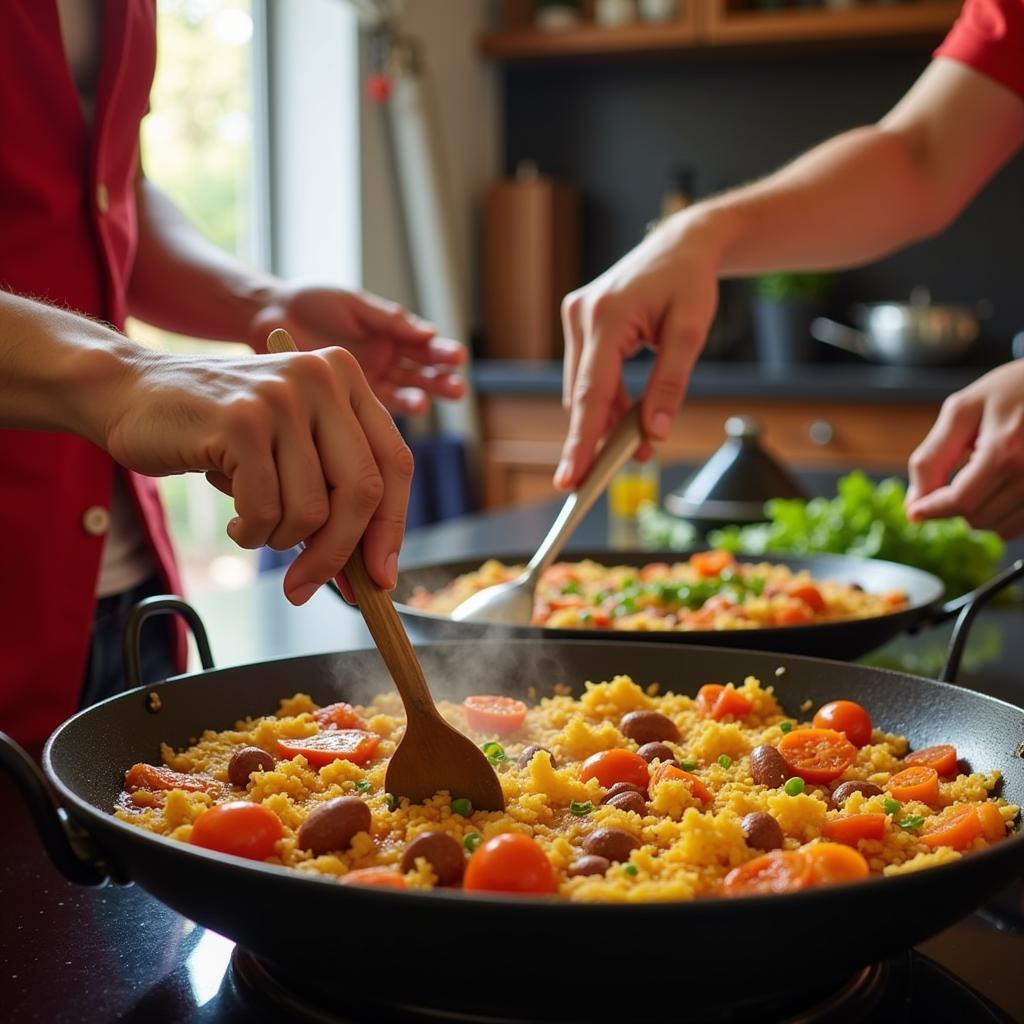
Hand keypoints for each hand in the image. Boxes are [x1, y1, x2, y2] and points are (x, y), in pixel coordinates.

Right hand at [102, 346, 412, 603]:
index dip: (392, 527)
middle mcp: (322, 378)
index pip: (395, 463)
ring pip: (312, 510)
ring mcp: (282, 397)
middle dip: (340, 554)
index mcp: (346, 378)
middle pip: (363, 491)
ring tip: (254, 524)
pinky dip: (251, 532)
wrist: (129, 392)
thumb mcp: (291, 445)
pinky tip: (234, 519)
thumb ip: (333, 488)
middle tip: (309, 587)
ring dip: (281, 541)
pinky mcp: (241, 422)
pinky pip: (265, 511)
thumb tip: (372, 571)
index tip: (381, 579)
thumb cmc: (219, 431)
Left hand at [249, 285, 465, 414]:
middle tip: (457, 387)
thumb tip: (430, 333)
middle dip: (441, 379)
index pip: (424, 345)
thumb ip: (389, 320)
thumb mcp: (354, 304)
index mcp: (389, 332)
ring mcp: (369, 378)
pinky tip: (411, 407)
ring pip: (404, 390)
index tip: (458, 357)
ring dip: (423, 395)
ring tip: (433, 399)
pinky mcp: (349, 395)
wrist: (269, 316)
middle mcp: (384, 358)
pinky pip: (377, 405)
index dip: (442, 352)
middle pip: (421, 372)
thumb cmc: (313, 302)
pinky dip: (395, 407)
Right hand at [556, 213, 720, 489]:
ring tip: (637, 445)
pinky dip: (606, 399)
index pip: (591, 393)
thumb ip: (671, 384)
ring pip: (583, 389)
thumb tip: (654, 433)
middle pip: (583, 395)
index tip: (569, 479)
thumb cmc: (689, 282)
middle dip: (597, 437)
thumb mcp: (691, 332)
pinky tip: (628, 415)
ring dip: (606, 419)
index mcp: (607, 316)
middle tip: (614, 473)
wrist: (681, 243)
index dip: (581, 441)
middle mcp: (581, 316)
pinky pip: (587, 374)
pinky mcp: (578, 322)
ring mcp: (575, 318)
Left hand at [905, 360, 1023, 538]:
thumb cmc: (1008, 391)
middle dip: (954, 505)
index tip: (915, 511)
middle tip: (959, 475)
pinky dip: (1001, 516)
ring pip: (999, 528)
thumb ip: (932, 457)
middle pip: (977, 518)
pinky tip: (999, 488)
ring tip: (984, 477)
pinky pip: (1019, 526)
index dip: (931, 510)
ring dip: (979, 512)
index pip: (960, 501)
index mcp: (1006, 451)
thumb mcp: (962, 412)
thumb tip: (914, 502)